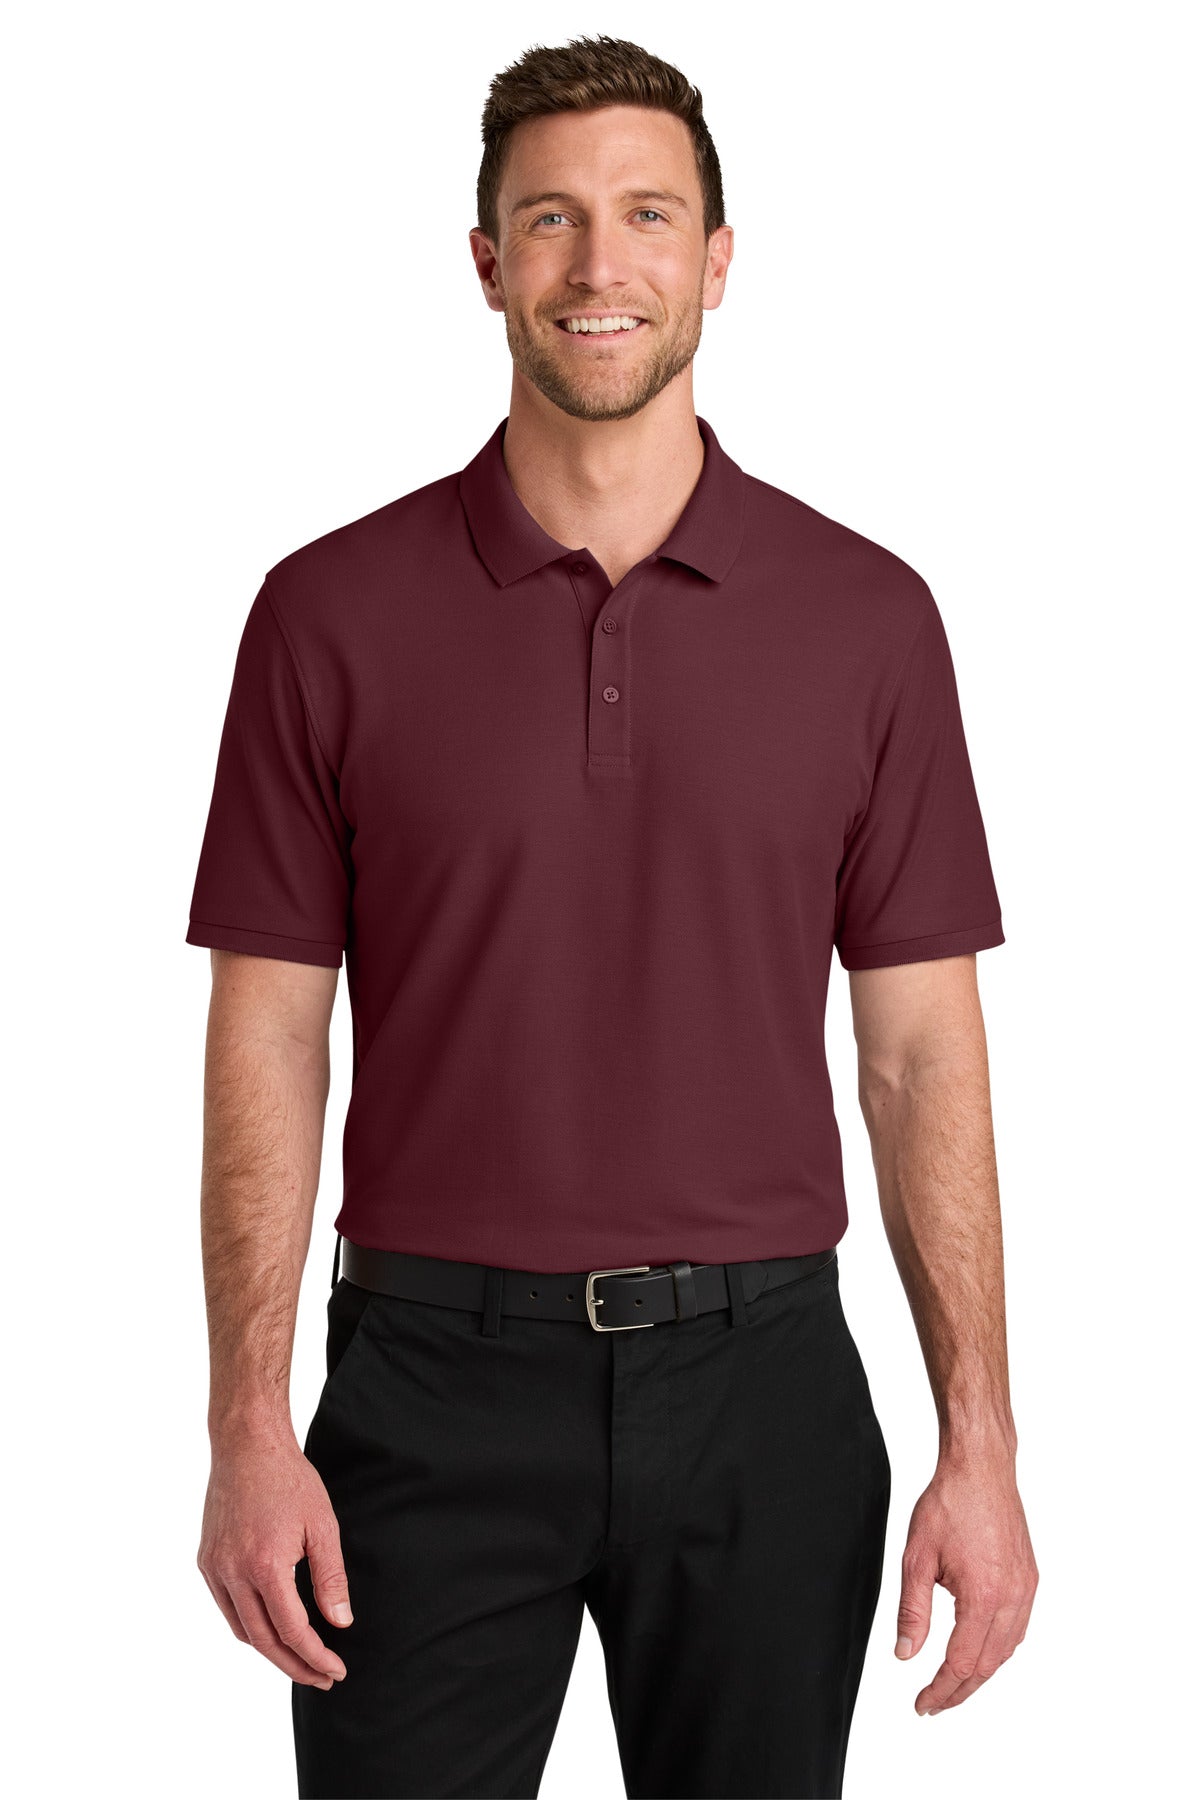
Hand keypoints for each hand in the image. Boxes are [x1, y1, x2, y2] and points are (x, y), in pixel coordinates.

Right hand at [198, 1430, 353, 1688]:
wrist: (247, 1445)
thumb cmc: (289, 1479)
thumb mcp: (323, 1525)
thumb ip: (331, 1578)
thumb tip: (340, 1622)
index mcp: (265, 1565)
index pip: (292, 1631)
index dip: (315, 1657)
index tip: (336, 1670)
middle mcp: (233, 1573)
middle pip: (263, 1641)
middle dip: (294, 1666)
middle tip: (322, 1677)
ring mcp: (215, 1568)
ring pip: (242, 1629)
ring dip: (270, 1651)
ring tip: (300, 1659)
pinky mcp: (206, 1561)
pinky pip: (227, 1607)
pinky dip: (249, 1626)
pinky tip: (271, 1626)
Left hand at [894, 1451, 1037, 1714]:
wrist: (981, 1469)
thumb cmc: (949, 1504)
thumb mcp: (916, 1558)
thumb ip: (912, 1611)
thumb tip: (906, 1655)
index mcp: (984, 1596)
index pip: (961, 1663)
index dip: (940, 1690)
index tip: (922, 1705)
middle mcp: (1013, 1598)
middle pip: (987, 1666)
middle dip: (959, 1691)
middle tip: (933, 1704)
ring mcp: (1026, 1590)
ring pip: (1006, 1652)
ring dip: (980, 1674)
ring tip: (952, 1685)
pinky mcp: (1031, 1579)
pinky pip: (1017, 1630)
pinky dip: (998, 1650)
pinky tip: (979, 1652)